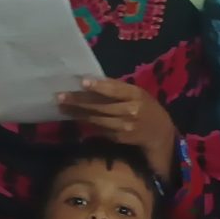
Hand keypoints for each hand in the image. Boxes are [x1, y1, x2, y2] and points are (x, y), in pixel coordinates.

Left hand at [58, 78, 176, 171]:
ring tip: (61, 106)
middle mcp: (130, 111)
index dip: (99, 86)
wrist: (159, 132)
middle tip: (60, 96)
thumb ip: (118, 89)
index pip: (115, 90)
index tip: (82, 81)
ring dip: (77, 113)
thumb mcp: (137, 93)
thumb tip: (91, 82)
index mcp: (136, 95)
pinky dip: (85, 121)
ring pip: (96, 118)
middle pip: (101, 106)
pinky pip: (97, 128)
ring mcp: (123, 126)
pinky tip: (73, 116)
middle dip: (79, 101)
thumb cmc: (145, 106)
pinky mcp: (117, 137)